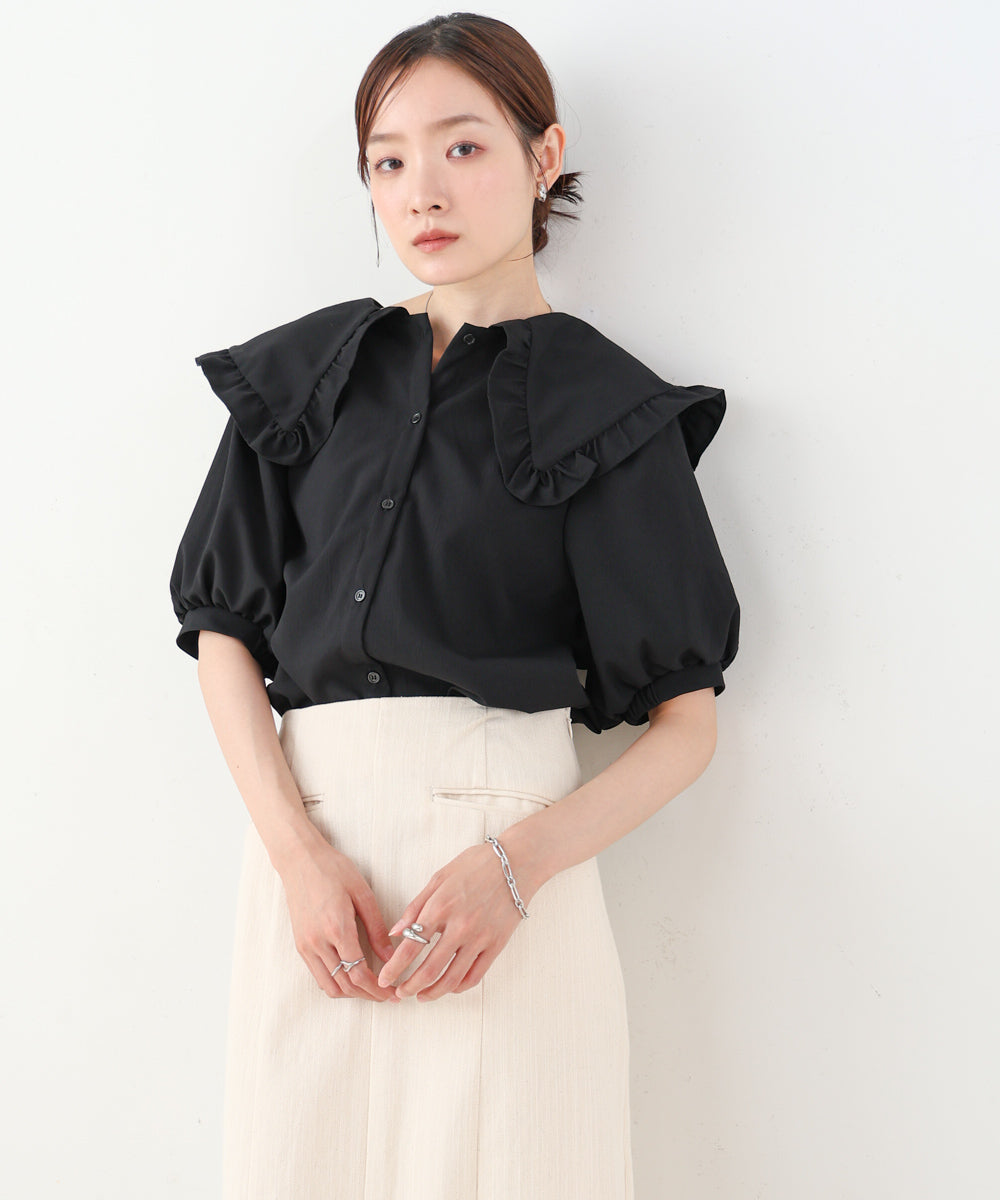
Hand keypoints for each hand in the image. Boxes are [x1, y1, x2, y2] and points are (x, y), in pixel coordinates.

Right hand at [277, 830, 400, 1002]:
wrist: (300, 860)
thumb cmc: (334, 870)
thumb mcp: (363, 894)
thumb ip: (377, 928)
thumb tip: (392, 956)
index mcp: (337, 928)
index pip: (359, 973)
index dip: (378, 989)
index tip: (392, 992)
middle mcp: (318, 942)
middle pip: (345, 986)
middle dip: (368, 995)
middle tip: (386, 995)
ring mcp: (306, 946)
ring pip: (329, 986)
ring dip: (351, 993)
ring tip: (370, 989)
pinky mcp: (300, 945)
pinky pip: (318, 976)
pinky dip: (336, 983)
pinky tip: (351, 976)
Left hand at [377, 842, 526, 1001]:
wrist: (517, 863)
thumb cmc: (475, 865)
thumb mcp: (439, 878)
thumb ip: (415, 906)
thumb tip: (395, 932)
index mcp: (441, 907)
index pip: (411, 946)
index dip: (394, 968)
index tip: (384, 979)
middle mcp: (460, 926)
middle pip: (429, 969)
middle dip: (409, 986)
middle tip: (399, 993)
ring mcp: (480, 938)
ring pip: (452, 978)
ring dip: (432, 992)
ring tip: (421, 996)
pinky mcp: (496, 945)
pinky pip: (475, 975)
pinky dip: (458, 986)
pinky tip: (448, 986)